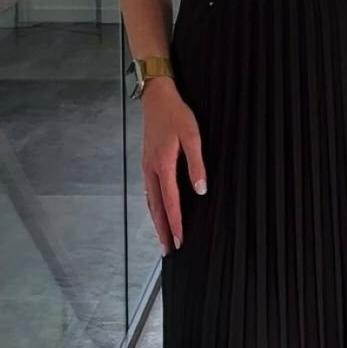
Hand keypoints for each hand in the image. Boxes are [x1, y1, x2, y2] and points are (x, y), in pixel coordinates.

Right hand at [140, 78, 207, 254]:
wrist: (155, 97)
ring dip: (156, 221)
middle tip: (168, 250)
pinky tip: (156, 210)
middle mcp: (151, 169)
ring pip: (149, 201)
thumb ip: (196, 163)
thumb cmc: (175, 114)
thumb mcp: (192, 135)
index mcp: (163, 165)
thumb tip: (200, 189)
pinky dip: (152, 206)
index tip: (180, 240)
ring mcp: (146, 166)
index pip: (170, 202)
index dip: (176, 223)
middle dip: (162, 230)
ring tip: (162, 237)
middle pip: (155, 207)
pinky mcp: (146, 162)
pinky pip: (147, 191)